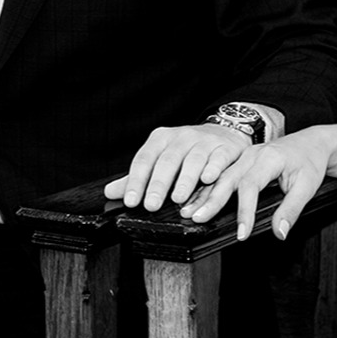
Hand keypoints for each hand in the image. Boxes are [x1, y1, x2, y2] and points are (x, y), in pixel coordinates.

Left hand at [103, 123, 251, 211]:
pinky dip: (214, 168)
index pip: (145, 158)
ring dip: (186, 179)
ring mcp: (205, 141)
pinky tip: (208, 179)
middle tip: (151, 205)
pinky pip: (219, 157)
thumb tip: (110, 192)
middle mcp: (183, 137)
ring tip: (178, 198)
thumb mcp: (161, 158)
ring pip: (194, 159)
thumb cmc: (186, 151)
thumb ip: (139, 176)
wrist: (223, 133)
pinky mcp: (226, 148)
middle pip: (169, 159)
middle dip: (159, 183)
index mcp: (162, 138)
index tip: (131, 200)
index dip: (137, 180)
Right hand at [179, 127, 333, 240]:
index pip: (252, 185)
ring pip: (221, 176)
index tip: (242, 232)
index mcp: (269, 157)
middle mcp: (253, 154)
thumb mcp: (307, 186)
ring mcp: (245, 156)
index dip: (245, 210)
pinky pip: (222, 175)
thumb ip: (292, 209)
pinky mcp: (241, 161)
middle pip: (228, 178)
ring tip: (189, 212)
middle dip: (212, 200)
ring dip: (204, 195)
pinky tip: (195, 200)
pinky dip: (207, 188)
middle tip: (198, 219)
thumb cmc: (310, 161)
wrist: (312, 142)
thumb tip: (279, 233)